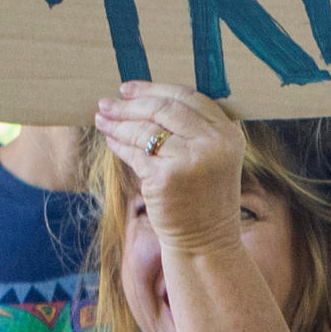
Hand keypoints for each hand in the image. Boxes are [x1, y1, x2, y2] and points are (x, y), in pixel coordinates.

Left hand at [93, 81, 253, 250]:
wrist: (206, 242)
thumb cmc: (204, 199)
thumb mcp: (211, 158)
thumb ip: (193, 130)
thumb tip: (147, 99)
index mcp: (228, 133)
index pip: (188, 96)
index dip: (154, 88)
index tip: (129, 89)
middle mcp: (214, 143)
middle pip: (164, 108)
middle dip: (130, 104)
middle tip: (107, 102)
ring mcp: (190, 160)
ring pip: (145, 130)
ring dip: (119, 123)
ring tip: (102, 119)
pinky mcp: (166, 177)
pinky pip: (135, 153)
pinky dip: (119, 145)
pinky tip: (110, 140)